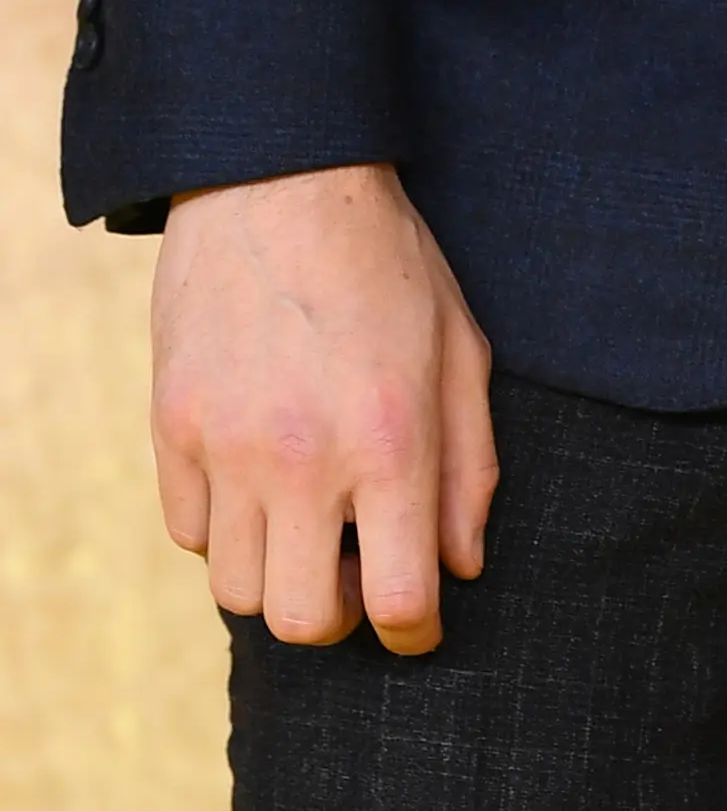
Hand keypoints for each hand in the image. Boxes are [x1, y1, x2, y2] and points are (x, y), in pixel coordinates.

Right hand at [151, 162, 495, 653]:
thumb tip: (462, 565)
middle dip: (338, 615)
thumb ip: (469, 466)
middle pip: (303, 620)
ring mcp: (227, 444)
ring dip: (278, 573)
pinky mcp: (172, 425)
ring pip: (237, 590)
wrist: (280, 177)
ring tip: (306, 520)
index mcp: (390, 437)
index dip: (414, 633)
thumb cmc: (387, 260)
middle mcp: (304, 456)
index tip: (415, 624)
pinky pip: (190, 533)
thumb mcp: (461, 347)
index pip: (398, 599)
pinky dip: (226, 529)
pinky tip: (257, 482)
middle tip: (356, 569)